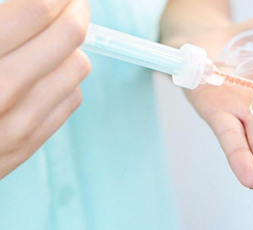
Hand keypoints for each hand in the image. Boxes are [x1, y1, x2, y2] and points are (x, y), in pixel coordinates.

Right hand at [0, 0, 90, 178]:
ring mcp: (17, 124)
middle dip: (77, 12)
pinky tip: (46, 77)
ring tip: (54, 44)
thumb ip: (0, 23)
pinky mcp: (28, 143)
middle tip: (74, 4)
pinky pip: (71, 98)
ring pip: (77, 67)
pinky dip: (65, 81)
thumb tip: (41, 6)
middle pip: (68, 37)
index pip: (38, 10)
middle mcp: (0, 91)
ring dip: (71, 49)